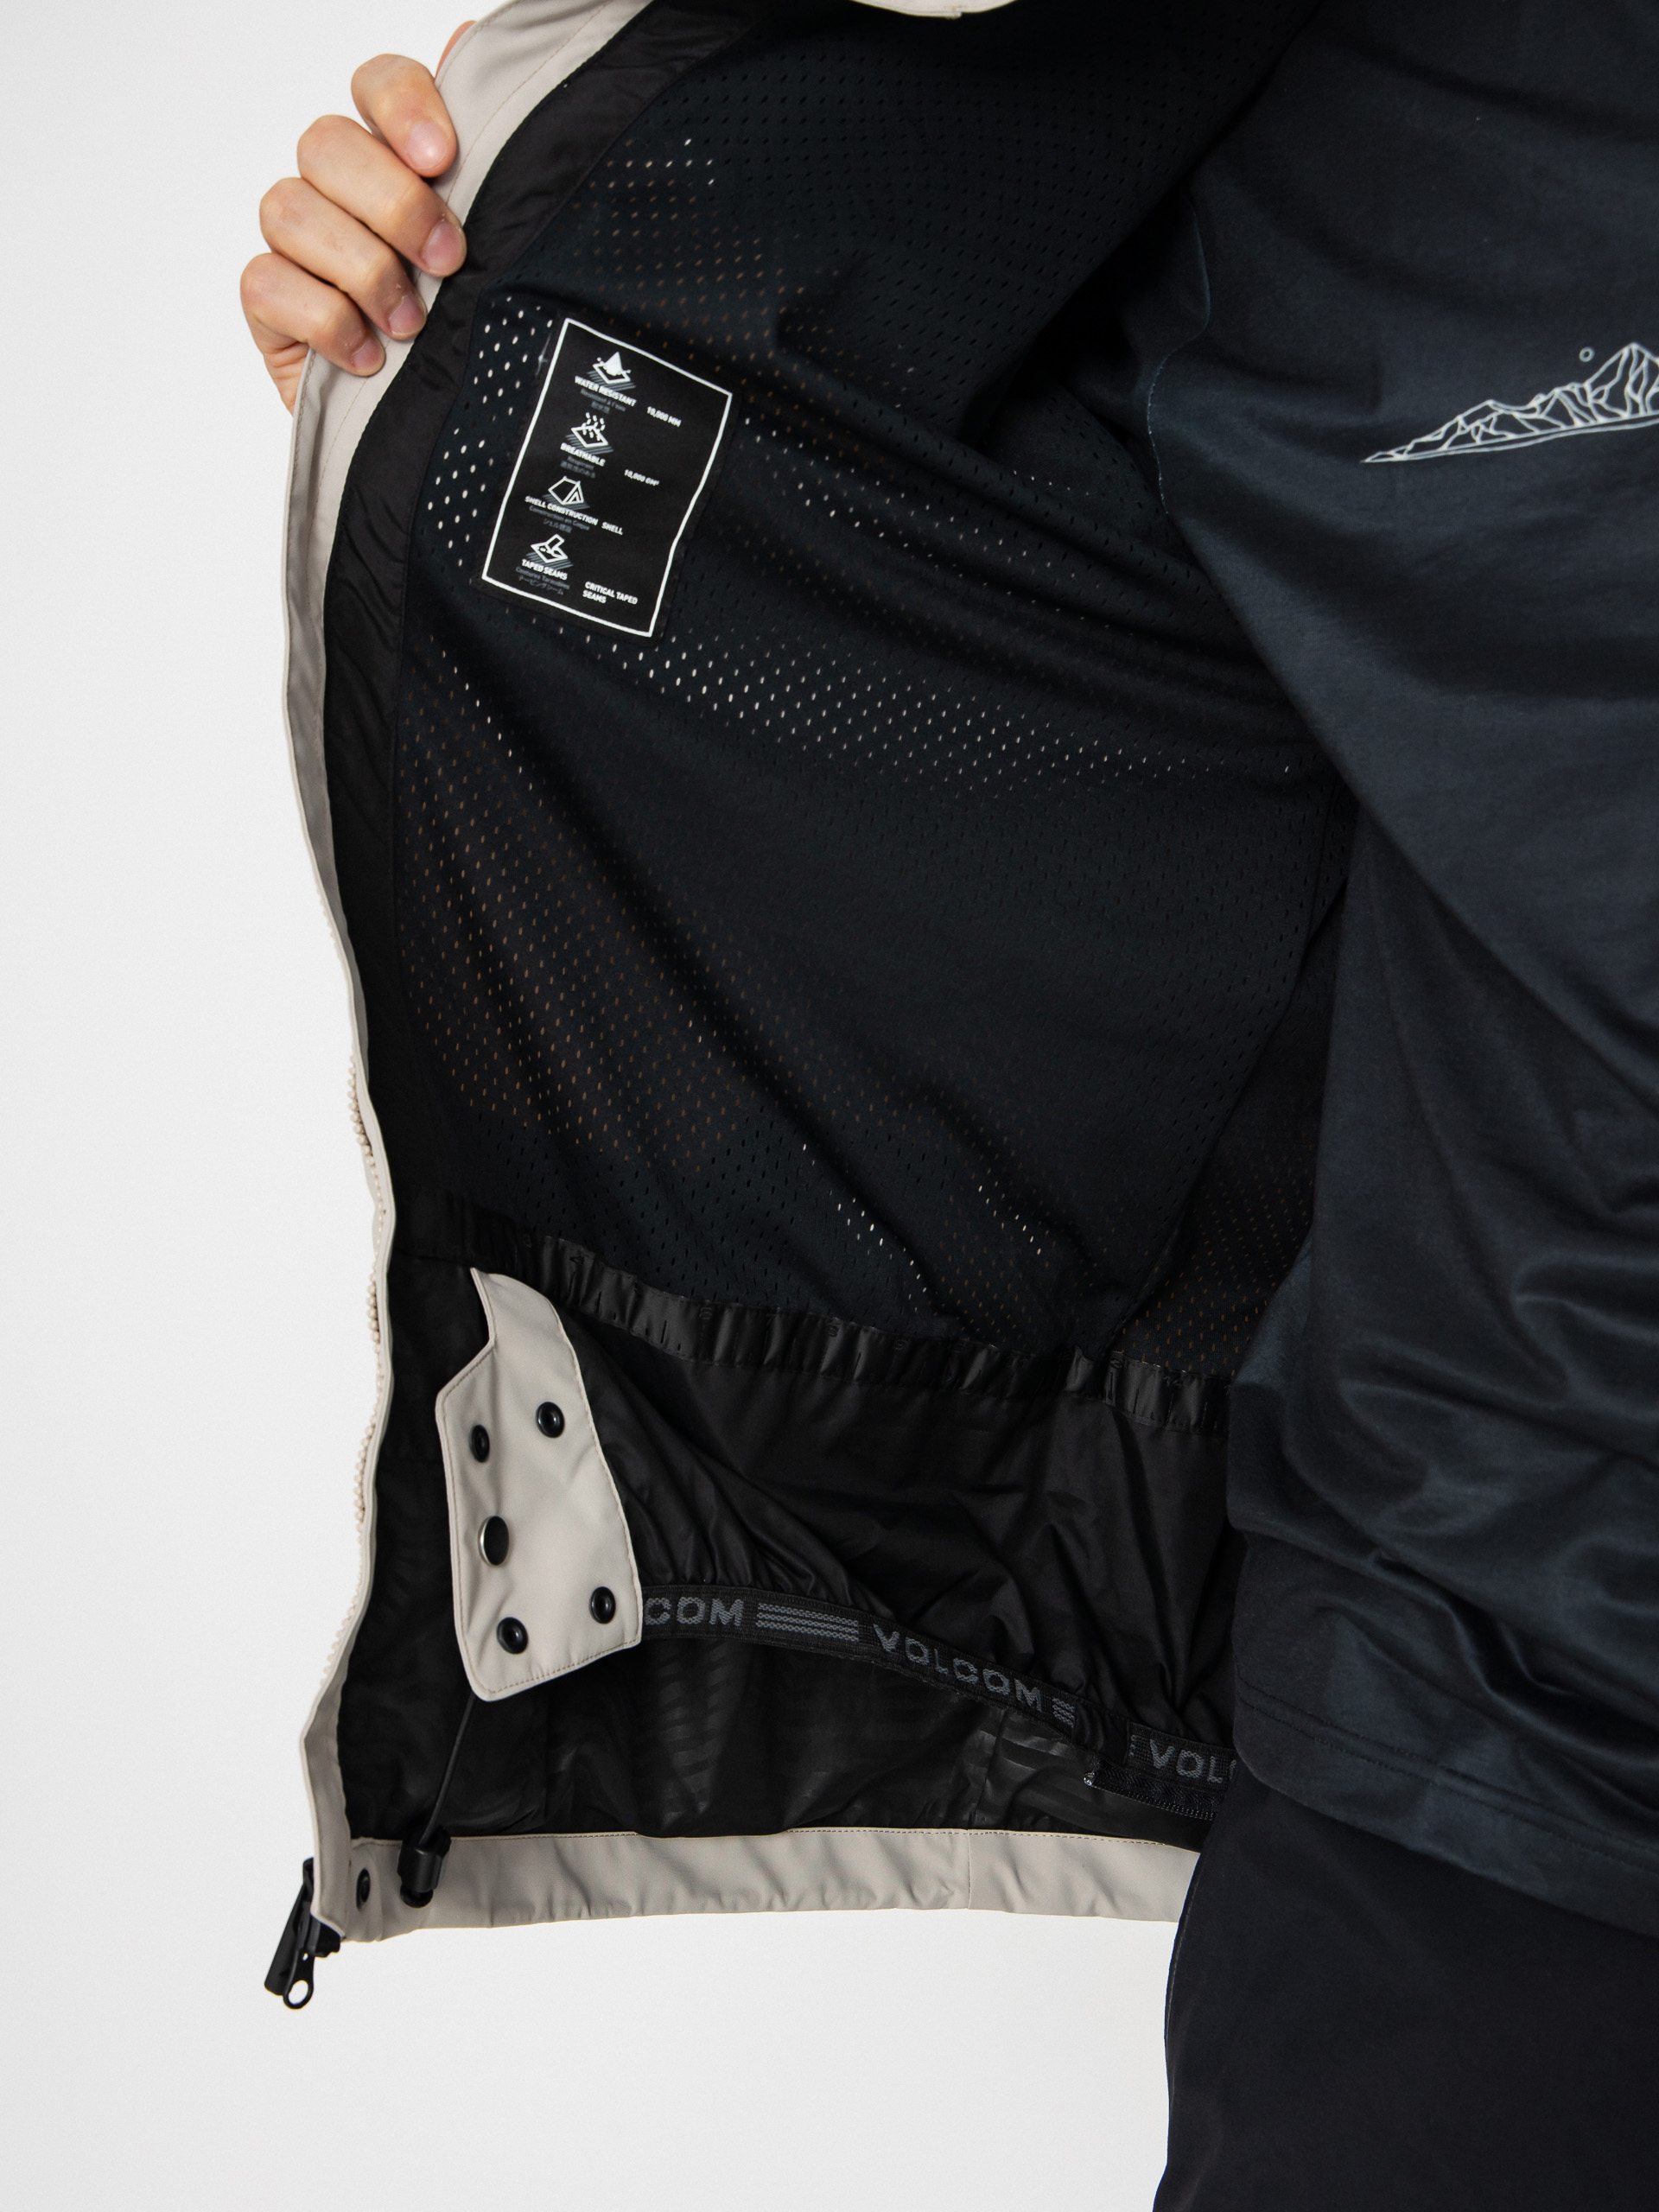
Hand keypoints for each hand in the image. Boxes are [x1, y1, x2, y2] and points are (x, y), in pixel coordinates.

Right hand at [241, 24, 474, 410]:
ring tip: (412, 324)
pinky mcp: (270, 303)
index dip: (401, 106)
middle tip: (446, 262)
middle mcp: (339, 189)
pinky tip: (371, 357)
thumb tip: (470, 42)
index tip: (442, 157)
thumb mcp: (502, 260)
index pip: (377, 86)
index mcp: (396, 160)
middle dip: (391, 203)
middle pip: (326, 144)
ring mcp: (298, 244)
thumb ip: (489, 165)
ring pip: (289, 207)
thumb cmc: (474, 338)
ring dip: (361, 268)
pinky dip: (325, 320)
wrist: (450, 442)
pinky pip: (267, 281)